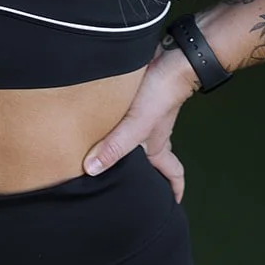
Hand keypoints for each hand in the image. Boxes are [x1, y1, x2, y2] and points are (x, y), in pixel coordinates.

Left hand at [82, 46, 198, 202]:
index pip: (172, 174)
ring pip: (135, 137)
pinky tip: (98, 121)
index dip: (173, 191)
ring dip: (124, 146)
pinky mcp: (137, 99)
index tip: (171, 205)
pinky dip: (115, 123)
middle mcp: (153, 134)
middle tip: (129, 184)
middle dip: (144, 173)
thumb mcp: (136, 125)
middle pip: (151, 159)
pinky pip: (125, 117)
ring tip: (104, 153)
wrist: (170, 59)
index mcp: (158, 146)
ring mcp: (146, 115)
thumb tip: (91, 170)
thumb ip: (114, 147)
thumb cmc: (159, 95)